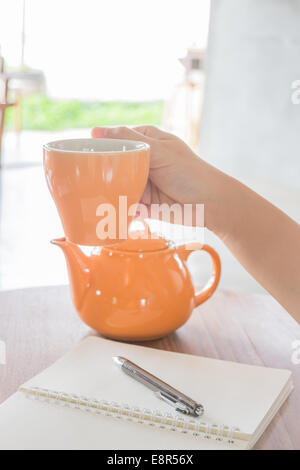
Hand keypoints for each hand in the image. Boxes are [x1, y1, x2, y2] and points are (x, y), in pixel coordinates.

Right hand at [91, 125, 215, 224]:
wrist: (210, 204)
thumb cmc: (189, 172)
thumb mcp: (158, 150)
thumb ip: (128, 140)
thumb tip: (95, 130)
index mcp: (147, 142)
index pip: (116, 141)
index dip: (100, 147)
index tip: (80, 154)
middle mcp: (143, 162)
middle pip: (114, 166)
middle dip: (101, 173)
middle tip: (82, 179)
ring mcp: (143, 184)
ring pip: (118, 187)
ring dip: (108, 193)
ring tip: (89, 197)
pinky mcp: (145, 205)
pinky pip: (126, 206)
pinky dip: (118, 209)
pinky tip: (106, 212)